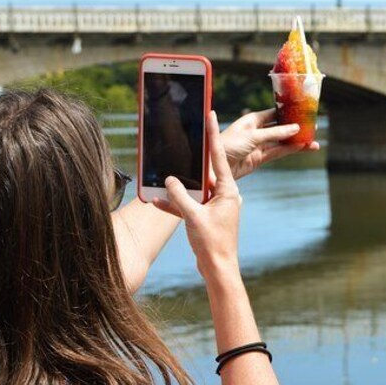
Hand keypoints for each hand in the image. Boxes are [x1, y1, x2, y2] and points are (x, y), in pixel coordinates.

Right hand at [153, 112, 241, 279]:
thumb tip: (169, 179)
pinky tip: (157, 201)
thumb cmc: (212, 243)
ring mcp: (217, 207)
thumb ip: (181, 196)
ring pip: (195, 191)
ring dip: (178, 189)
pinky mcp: (208, 218)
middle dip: (190, 164)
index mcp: (228, 191)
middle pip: (205, 174)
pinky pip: (190, 206)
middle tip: (183, 143)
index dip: (213, 135)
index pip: (219, 157)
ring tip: (161, 180)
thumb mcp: (193, 217)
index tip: (211, 115)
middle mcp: (225, 196)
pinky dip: (176, 205)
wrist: (218, 270)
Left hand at [220, 108, 319, 179]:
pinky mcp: (259, 159)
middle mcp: (256, 132)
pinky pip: (277, 153)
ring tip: (314, 143)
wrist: (213, 167)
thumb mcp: (252, 136)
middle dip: (296, 129)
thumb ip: (275, 133)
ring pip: (281, 143)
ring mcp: (258, 146)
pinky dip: (289, 151)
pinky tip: (302, 149)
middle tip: (313, 129)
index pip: (274, 114)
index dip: (288, 113)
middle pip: (280, 129)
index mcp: (252, 120)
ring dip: (296, 143)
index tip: (304, 112)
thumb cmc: (228, 145)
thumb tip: (295, 128)